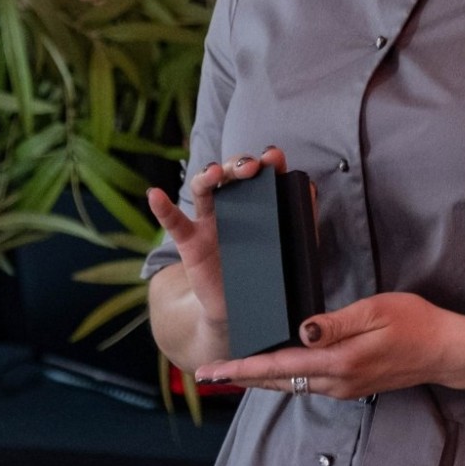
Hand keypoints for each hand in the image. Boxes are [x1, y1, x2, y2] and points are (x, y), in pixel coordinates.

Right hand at [145, 146, 286, 339]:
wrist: (242, 309)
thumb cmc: (266, 271)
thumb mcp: (288, 246)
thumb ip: (300, 219)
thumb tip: (309, 187)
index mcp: (255, 203)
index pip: (259, 174)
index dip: (266, 161)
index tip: (274, 156)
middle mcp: (230, 205)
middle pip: (229, 174)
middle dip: (238, 164)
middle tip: (250, 168)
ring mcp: (208, 221)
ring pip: (203, 189)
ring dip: (207, 176)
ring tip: (214, 173)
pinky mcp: (190, 242)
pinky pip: (174, 221)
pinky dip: (162, 207)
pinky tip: (155, 195)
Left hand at [193, 292, 456, 399]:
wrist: (445, 351)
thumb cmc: (414, 322)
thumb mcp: (375, 311)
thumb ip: (336, 323)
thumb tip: (301, 330)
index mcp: (338, 361)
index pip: (277, 365)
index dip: (241, 367)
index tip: (212, 369)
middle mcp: (336, 381)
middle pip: (276, 380)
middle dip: (240, 375)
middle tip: (206, 372)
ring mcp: (343, 387)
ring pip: (289, 384)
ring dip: (259, 377)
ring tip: (232, 368)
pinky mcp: (350, 385)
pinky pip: (306, 382)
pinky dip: (282, 375)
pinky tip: (273, 366)